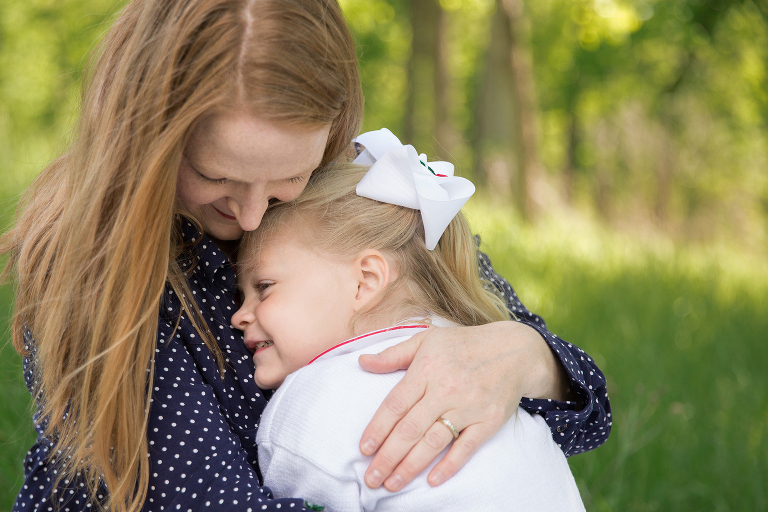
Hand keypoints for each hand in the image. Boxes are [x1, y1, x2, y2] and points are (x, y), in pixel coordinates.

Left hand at [357, 321, 571, 490]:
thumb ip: (393, 354)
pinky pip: (466, 447)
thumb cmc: (464, 344)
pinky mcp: (488, 421)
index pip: (396, 404)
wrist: (515, 351)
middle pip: (410, 428)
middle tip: (370, 478)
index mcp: (426, 369)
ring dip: (410, 466)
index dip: (378, 428)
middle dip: (387, 456)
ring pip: (433, 442)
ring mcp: (468, 406)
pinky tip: (432, 480)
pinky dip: (449, 465)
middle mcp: (445, 389)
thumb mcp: (427, 339)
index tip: (363, 449)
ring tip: (392, 483)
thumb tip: (362, 363)